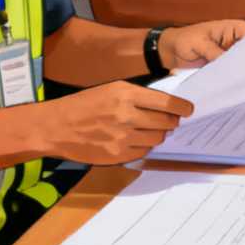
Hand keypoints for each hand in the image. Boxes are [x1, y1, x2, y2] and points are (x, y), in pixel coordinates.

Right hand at [39, 81, 193, 164]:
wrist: (56, 127)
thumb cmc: (85, 104)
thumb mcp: (112, 89)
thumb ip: (139, 96)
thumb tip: (166, 104)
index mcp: (126, 94)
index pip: (167, 103)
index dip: (182, 108)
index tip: (188, 110)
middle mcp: (126, 115)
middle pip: (166, 122)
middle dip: (172, 122)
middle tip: (170, 121)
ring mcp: (121, 138)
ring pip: (157, 138)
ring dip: (158, 134)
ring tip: (150, 130)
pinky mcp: (116, 155)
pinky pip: (143, 152)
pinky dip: (144, 146)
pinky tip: (135, 140)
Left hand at [159, 19, 244, 69]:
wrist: (170, 52)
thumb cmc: (185, 39)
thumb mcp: (199, 44)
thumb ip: (214, 52)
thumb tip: (230, 64)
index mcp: (233, 28)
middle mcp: (235, 41)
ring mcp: (230, 54)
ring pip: (243, 62)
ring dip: (244, 70)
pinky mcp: (224, 65)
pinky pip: (233, 70)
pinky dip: (235, 76)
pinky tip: (238, 85)